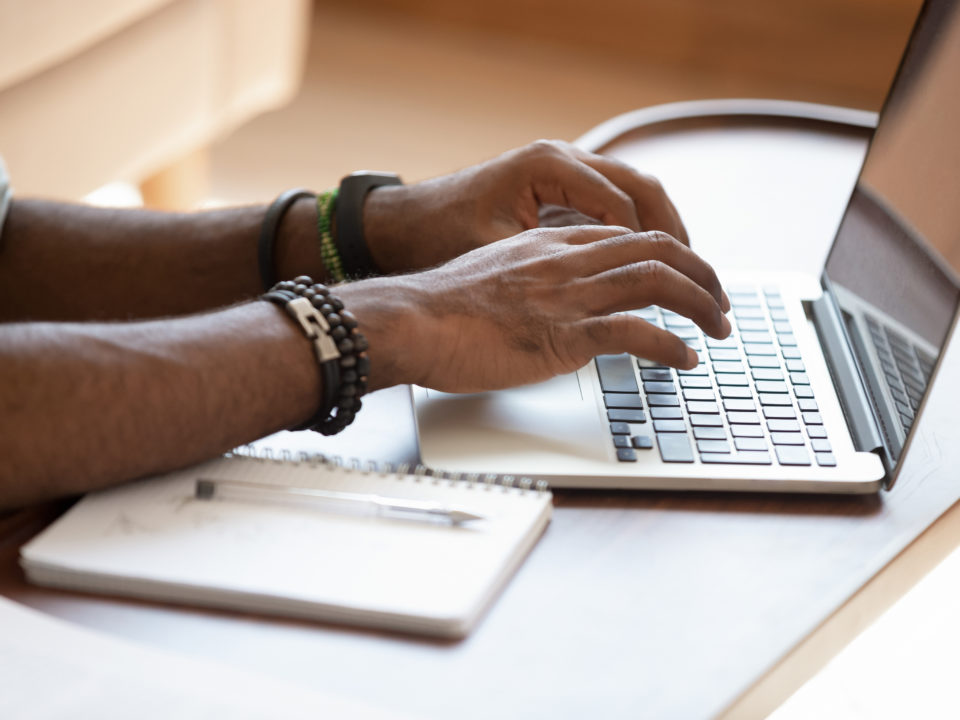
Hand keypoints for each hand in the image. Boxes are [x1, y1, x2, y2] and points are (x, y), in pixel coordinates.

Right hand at [338, 225, 728, 393]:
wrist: (410, 320)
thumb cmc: (440, 307)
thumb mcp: (492, 276)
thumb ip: (529, 281)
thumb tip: (546, 303)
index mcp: (552, 245)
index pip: (628, 237)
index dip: (668, 255)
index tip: (683, 278)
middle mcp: (568, 261)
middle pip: (658, 249)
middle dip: (702, 272)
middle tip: (721, 301)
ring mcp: (569, 296)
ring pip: (659, 283)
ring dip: (702, 305)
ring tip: (721, 328)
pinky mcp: (564, 334)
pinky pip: (636, 333)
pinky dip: (671, 347)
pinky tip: (685, 360)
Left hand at [362, 140, 688, 273]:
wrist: (404, 223)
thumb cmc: (440, 235)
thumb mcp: (493, 254)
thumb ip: (547, 273)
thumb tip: (594, 303)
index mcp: (549, 166)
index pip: (622, 209)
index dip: (652, 255)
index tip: (675, 291)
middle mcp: (562, 159)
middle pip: (642, 190)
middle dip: (675, 237)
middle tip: (702, 281)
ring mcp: (562, 168)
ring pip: (634, 191)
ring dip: (663, 232)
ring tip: (688, 275)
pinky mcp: (558, 186)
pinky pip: (613, 200)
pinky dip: (638, 229)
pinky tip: (650, 262)